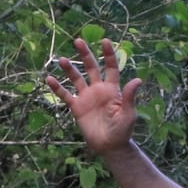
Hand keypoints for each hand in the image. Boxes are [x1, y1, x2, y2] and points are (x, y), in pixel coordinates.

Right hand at [45, 37, 141, 152]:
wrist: (110, 146)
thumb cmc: (122, 130)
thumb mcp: (128, 114)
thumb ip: (129, 97)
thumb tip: (138, 80)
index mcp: (112, 89)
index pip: (110, 67)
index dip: (108, 54)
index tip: (105, 40)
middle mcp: (98, 90)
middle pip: (91, 68)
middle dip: (85, 54)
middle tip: (78, 41)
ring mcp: (86, 97)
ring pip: (76, 79)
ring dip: (69, 69)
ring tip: (61, 59)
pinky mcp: (77, 107)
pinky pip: (65, 95)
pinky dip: (57, 87)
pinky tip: (49, 79)